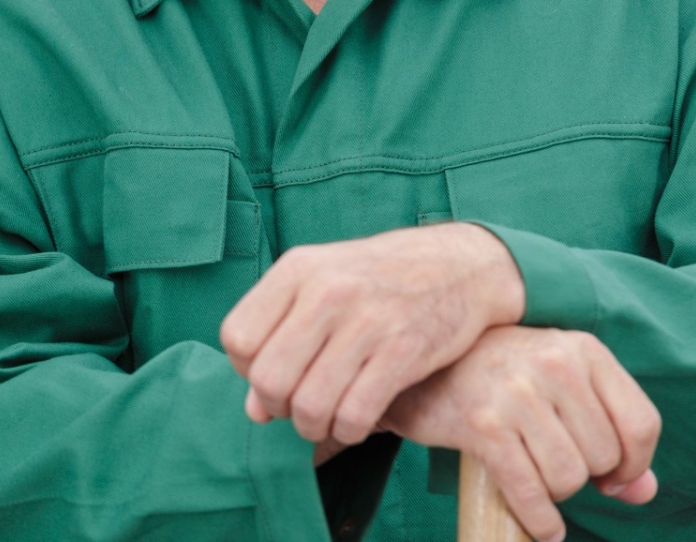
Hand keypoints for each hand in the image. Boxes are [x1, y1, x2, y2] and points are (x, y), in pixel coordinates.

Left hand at [220, 223, 524, 444]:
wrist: (458, 266)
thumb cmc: (378, 279)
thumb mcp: (321, 286)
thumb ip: (280, 339)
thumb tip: (253, 411)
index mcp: (297, 269)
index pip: (237, 337)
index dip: (246, 370)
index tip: (269, 375)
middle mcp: (326, 291)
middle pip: (269, 378)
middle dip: (277, 407)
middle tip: (295, 407)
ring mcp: (366, 320)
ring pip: (310, 404)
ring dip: (312, 426)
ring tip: (323, 421)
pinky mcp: (403, 351)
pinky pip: (355, 413)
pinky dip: (348, 431)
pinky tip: (353, 423)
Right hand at [381, 325, 660, 541]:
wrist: (418, 368)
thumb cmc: (497, 377)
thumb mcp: (560, 386)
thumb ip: (610, 433)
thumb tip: (642, 491)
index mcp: (581, 349)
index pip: (641, 423)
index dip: (634, 465)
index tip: (613, 478)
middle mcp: (552, 363)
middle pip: (604, 456)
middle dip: (585, 476)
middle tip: (555, 466)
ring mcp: (516, 392)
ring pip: (569, 477)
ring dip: (556, 493)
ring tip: (536, 477)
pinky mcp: (483, 425)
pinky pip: (530, 491)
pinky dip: (540, 520)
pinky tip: (542, 526)